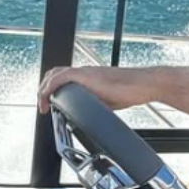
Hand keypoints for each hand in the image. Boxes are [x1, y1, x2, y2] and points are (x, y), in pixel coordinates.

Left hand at [37, 65, 153, 113]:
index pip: (62, 77)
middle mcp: (84, 71)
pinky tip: (49, 98)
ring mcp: (85, 72)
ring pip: (55, 74)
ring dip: (44, 88)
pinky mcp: (88, 75)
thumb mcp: (107, 101)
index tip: (49, 105)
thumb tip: (87, 116)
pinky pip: (62, 77)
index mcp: (88, 77)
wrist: (144, 84)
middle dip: (43, 89)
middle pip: (54, 73)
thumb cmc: (131, 91)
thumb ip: (94, 104)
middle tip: (43, 106)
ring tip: (43, 104)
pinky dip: (51, 87)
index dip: (51, 89)